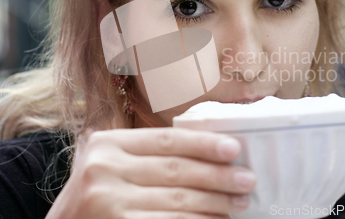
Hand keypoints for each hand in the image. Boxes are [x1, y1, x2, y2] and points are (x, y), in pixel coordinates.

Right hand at [46, 127, 255, 218]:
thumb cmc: (97, 193)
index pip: (167, 140)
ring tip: (238, 203)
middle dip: (217, 176)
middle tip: (247, 180)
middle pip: (176, 171)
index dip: (205, 144)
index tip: (235, 149)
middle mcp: (104, 169)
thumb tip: (209, 150)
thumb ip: (146, 153)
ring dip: (214, 204)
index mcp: (108, 143)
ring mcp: (107, 203)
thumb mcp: (112, 163)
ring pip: (177, 202)